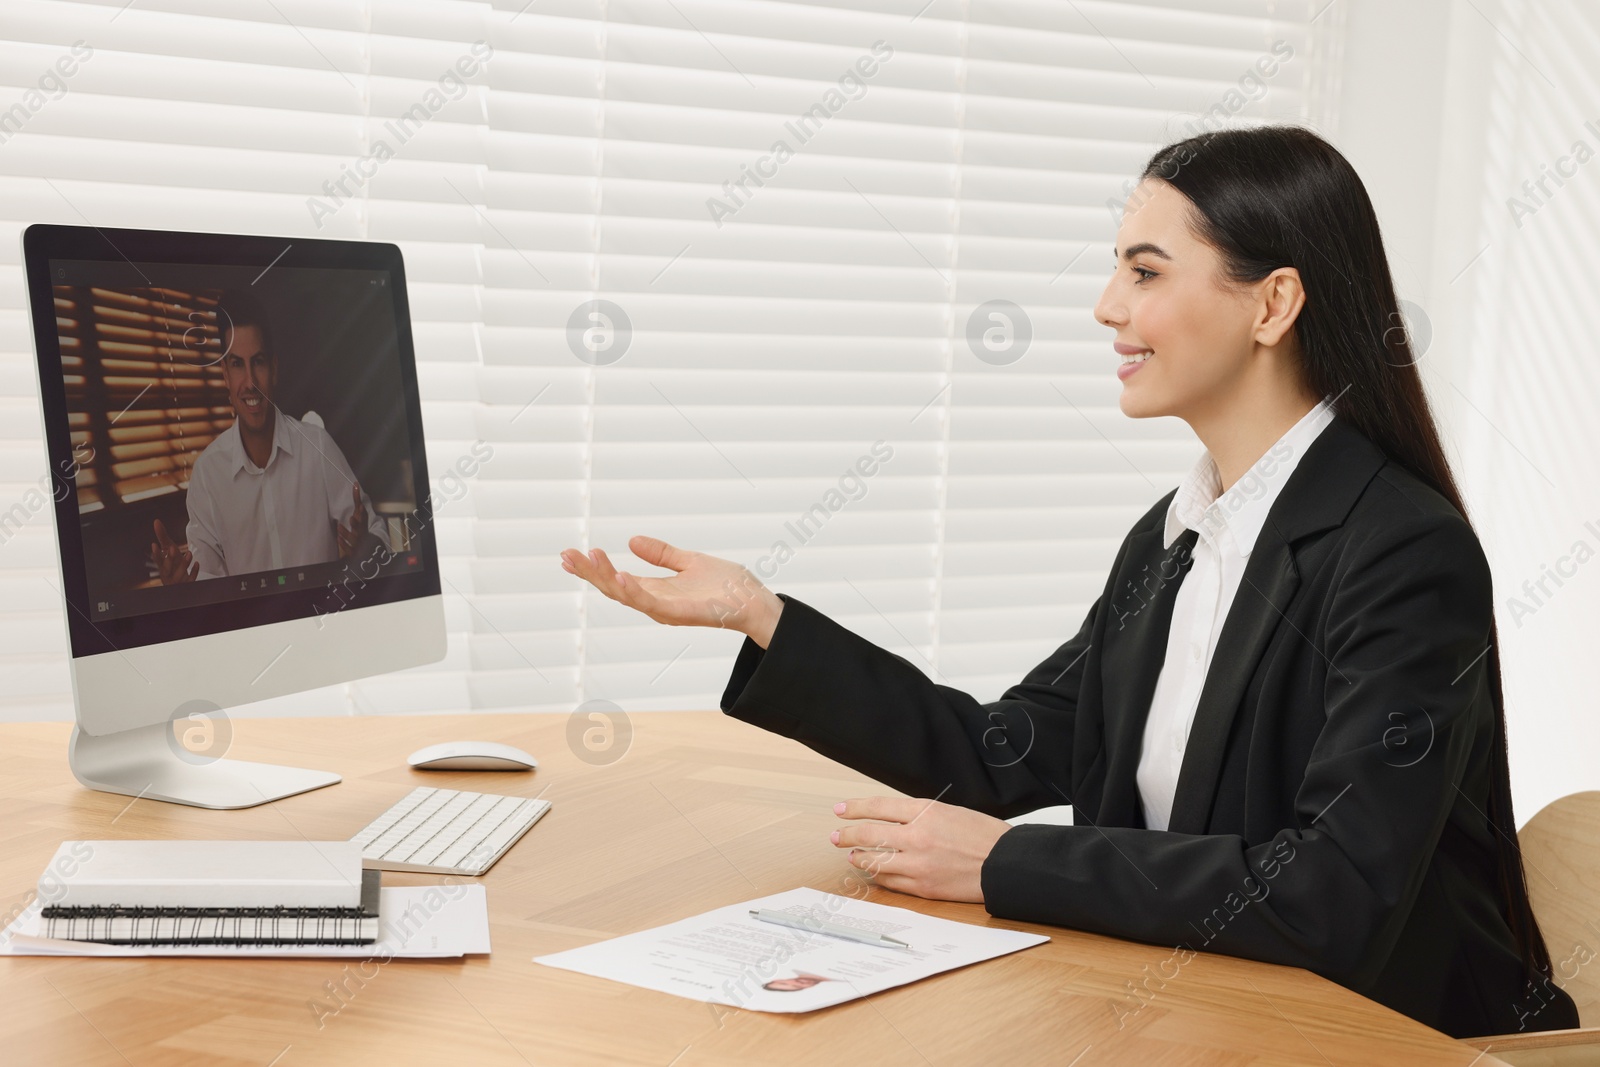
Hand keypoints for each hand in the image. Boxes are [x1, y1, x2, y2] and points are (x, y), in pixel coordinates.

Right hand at [150, 519, 196, 583]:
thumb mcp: (169, 549)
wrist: (180, 580)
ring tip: (189, 552)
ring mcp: (177, 581)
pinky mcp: (187, 584)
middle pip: (166, 569)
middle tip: (172, 548)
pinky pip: (190, 580)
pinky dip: (193, 572)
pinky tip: (197, 563)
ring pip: (179, 575)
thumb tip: (156, 521)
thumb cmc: (173, 563)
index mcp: (162, 566)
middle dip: (169, 559)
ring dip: (184, 564)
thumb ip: (163, 536)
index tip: (154, 544)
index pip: (157, 561)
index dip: (156, 554)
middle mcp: (168, 574)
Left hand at [335, 483, 368, 558]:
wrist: (363, 551)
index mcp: (362, 525)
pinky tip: (338, 539)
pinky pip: (349, 549)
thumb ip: (357, 502)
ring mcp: (358, 543)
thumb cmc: (358, 530)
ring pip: (354, 539)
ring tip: (339, 527)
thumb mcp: (358, 517)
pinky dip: (344, 545)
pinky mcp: (353, 552)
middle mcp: (361, 534)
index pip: (363, 517)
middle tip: (351, 517)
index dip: (362, 512)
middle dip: (357, 523)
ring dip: (347, 533)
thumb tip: (355, 485)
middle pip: (360, 529)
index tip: (360, 506)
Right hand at [560, 535, 783, 647]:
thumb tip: (632, 539)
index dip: (592, 568)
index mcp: (654, 590)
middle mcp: (654, 602)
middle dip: (588, 572)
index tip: (569, 554)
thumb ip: (662, 553)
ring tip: (588, 558)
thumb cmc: (726, 586)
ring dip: (604, 577)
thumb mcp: (688, 561)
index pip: (615, 578)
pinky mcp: (679, 613)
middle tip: (565, 555)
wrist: (754, 602)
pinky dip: (633, 590)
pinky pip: (650, 603)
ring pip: (625, 595)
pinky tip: (620, 574)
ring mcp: (664, 610)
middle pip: (612, 587)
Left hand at [832, 796, 1012, 903]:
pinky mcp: (923, 887)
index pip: (878, 807)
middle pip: (869, 834)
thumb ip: (919, 815)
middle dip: (847, 834)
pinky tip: (873, 872)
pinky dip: (878, 876)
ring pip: (874, 861)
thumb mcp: (950, 811)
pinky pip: (890, 882)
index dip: (855, 808)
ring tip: (851, 854)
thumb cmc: (982, 835)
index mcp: (926, 812)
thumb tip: (889, 819)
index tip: (840, 810)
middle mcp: (918, 836)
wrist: (1005, 864)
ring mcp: (918, 864)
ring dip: (859, 857)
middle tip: (835, 835)